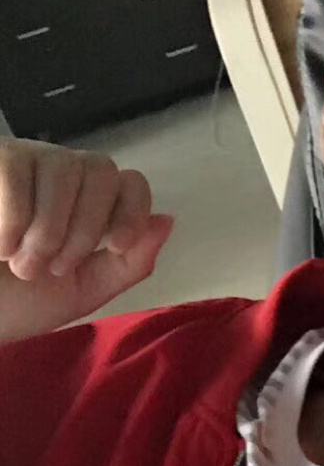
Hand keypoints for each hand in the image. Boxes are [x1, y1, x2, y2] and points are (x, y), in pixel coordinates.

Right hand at [0, 137, 173, 343]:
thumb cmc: (19, 302)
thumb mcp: (84, 290)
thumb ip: (130, 262)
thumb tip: (166, 220)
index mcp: (91, 205)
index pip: (131, 183)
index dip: (132, 210)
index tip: (114, 245)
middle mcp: (63, 176)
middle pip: (103, 171)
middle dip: (84, 228)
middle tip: (54, 268)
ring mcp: (26, 163)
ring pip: (64, 168)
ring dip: (47, 228)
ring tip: (19, 263)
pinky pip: (16, 170)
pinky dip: (12, 217)